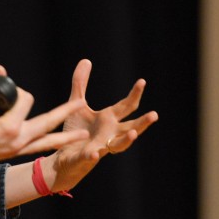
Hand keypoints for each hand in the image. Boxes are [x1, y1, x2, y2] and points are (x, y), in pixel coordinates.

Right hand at [0, 65, 87, 177]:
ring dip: (66, 137)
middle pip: (48, 122)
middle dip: (65, 112)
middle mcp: (18, 140)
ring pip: (48, 141)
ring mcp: (18, 149)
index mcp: (9, 128)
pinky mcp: (15, 153)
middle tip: (82, 102)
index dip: (18, 91)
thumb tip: (0, 68)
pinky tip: (59, 143)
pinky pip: (37, 148)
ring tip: (84, 135)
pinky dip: (49, 144)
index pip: (25, 101)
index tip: (6, 89)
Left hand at [47, 59, 157, 192]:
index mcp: (108, 119)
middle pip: (129, 128)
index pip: (126, 106)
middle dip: (142, 122)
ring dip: (127, 140)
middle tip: (154, 115)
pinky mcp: (85, 157)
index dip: (134, 94)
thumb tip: (86, 60)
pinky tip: (95, 152)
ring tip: (134, 134)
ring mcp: (100, 147)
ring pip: (118, 145)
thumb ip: (81, 84)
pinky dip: (93, 155)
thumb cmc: (75, 131)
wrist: (63, 156)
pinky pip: (90, 157)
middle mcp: (109, 133)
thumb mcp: (77, 104)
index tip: (142, 81)